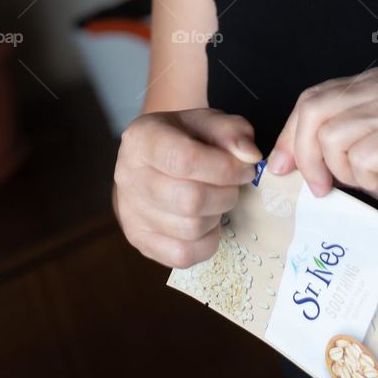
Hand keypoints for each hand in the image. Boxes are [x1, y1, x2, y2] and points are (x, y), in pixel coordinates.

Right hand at [113, 108, 261, 267]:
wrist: (156, 158)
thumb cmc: (186, 137)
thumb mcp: (209, 122)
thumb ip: (233, 131)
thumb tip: (250, 156)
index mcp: (142, 138)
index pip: (186, 160)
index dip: (226, 168)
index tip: (246, 168)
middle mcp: (128, 176)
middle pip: (190, 200)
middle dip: (226, 194)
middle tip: (234, 185)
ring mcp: (130, 213)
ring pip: (190, 229)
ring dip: (217, 216)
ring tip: (218, 198)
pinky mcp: (140, 241)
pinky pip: (183, 256)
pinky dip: (206, 242)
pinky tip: (207, 221)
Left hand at [267, 67, 377, 233]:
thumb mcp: (361, 154)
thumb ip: (326, 145)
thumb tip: (280, 160)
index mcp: (371, 83)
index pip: (309, 100)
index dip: (288, 137)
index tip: (281, 167)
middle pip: (313, 112)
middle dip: (307, 157)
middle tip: (321, 187)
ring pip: (333, 139)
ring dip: (346, 172)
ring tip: (375, 178)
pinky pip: (361, 159)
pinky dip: (370, 180)